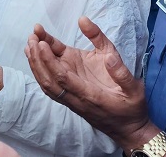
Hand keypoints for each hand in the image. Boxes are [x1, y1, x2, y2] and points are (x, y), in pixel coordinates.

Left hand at [25, 17, 152, 149]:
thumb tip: (108, 55)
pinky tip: (35, 52)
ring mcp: (70, 96)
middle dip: (37, 57)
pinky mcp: (69, 93)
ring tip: (31, 39)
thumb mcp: (134, 88)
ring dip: (36, 61)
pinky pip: (50, 81)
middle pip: (48, 78)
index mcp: (88, 94)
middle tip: (33, 36)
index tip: (41, 43)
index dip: (49, 60)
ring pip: (46, 80)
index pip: (62, 77)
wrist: (127, 129)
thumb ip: (121, 70)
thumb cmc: (131, 107)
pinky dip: (40, 67)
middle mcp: (74, 97)